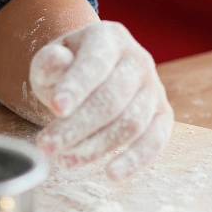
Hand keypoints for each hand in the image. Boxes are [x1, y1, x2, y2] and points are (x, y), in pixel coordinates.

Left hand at [30, 21, 172, 177]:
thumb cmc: (67, 69)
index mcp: (109, 38)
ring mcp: (153, 88)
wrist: (91, 74)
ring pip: (131, 123)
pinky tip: (111, 174)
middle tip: (48, 147)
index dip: (77, 86)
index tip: (57, 108)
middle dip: (77, 127)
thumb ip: (49, 63)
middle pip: (112, 99)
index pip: (95, 63)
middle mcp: (138, 59)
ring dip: (96, 147)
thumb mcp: (50, 61)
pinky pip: (156, 140)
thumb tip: (57, 61)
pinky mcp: (163, 115)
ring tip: (65, 161)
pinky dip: (136, 159)